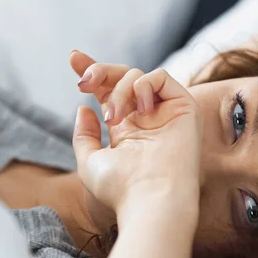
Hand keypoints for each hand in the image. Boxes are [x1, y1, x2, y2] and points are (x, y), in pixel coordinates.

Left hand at [70, 52, 202, 224]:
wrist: (151, 198)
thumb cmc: (121, 188)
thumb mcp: (90, 162)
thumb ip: (85, 136)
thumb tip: (84, 109)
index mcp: (127, 130)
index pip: (109, 92)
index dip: (93, 73)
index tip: (73, 59)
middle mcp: (146, 118)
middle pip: (121, 77)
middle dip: (100, 71)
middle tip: (84, 82)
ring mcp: (165, 112)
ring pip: (137, 76)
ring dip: (118, 90)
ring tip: (113, 118)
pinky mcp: (183, 106)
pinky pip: (160, 77)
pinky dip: (144, 86)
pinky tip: (141, 109)